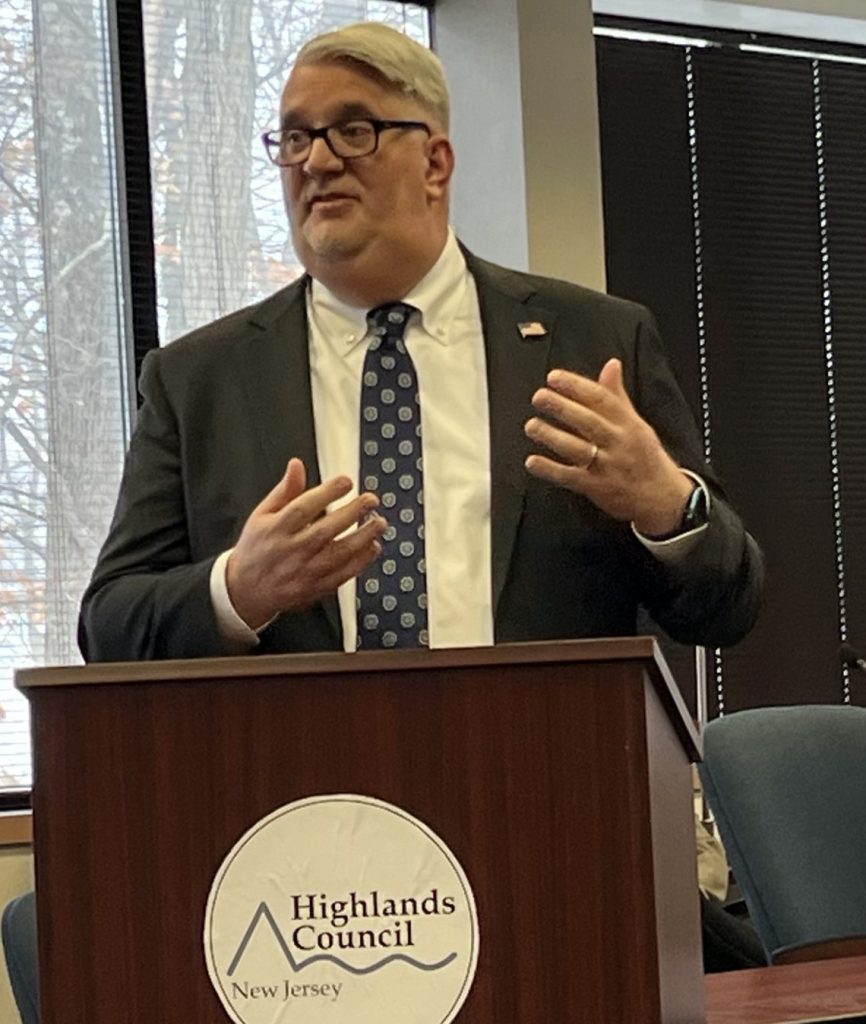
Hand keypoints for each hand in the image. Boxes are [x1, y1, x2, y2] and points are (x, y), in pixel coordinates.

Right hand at [226, 458, 386, 628]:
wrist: (246, 590)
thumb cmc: (256, 548)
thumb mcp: (262, 514)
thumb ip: (284, 490)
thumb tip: (296, 465)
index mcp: (276, 529)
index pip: (303, 507)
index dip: (327, 492)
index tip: (345, 482)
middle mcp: (291, 550)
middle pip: (325, 530)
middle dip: (352, 512)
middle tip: (370, 499)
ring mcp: (304, 571)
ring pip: (339, 554)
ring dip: (363, 537)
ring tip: (379, 522)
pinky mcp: (315, 587)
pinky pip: (343, 574)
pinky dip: (361, 561)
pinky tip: (372, 547)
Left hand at [524, 358, 693, 534]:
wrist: (662, 498)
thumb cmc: (646, 457)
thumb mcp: (637, 424)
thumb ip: (617, 396)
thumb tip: (611, 364)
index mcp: (628, 423)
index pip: (601, 398)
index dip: (576, 386)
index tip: (554, 377)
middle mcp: (618, 442)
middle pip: (587, 421)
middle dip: (561, 407)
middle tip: (539, 397)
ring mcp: (607, 466)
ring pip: (576, 448)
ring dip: (551, 436)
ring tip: (532, 425)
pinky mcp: (596, 488)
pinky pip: (569, 477)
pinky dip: (549, 470)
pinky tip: (532, 461)